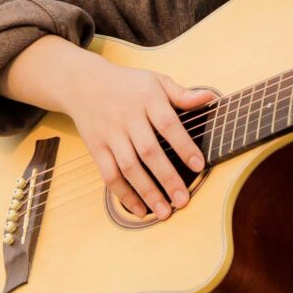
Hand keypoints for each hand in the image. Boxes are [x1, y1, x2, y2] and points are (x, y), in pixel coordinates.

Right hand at [62, 57, 216, 220]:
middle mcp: (128, 118)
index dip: (184, 145)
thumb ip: (182, 94)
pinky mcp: (96, 148)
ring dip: (147, 192)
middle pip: (149, 151)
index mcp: (147, 99)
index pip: (168, 124)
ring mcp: (111, 135)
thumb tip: (210, 97)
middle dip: (167, 178)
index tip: (199, 165)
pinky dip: (124, 195)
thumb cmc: (128, 84)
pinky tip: (140, 209)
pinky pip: (109, 175)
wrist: (83, 83)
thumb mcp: (156, 81)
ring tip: (165, 212)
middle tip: (184, 201)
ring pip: (129, 167)